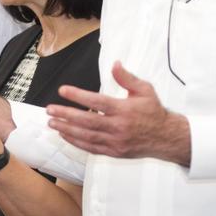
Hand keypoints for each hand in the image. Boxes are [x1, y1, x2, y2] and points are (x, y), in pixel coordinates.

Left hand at [46, 62, 189, 163]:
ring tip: (52, 122)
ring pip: (86, 136)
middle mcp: (118, 127)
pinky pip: (91, 147)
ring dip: (67, 129)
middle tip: (50, 109)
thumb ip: (127, 77)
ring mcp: (115, 141)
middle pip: (87, 121)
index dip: (78, 96)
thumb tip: (115, 64)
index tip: (63, 90)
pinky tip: (65, 134)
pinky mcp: (114, 151)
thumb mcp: (144, 90)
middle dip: (66, 115)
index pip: (97, 102)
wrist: (166, 137)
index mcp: (124, 110)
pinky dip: (76, 142)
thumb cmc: (153, 111)